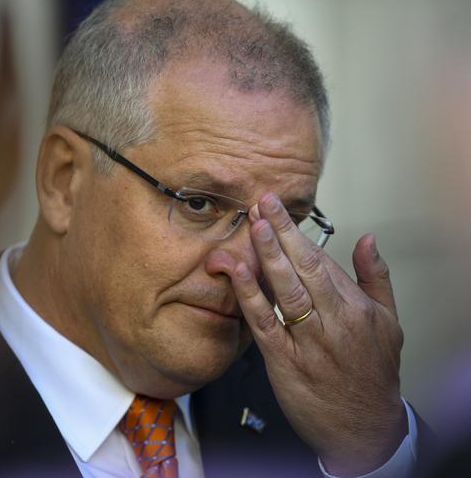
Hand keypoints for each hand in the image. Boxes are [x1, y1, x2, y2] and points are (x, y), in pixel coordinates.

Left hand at [229, 193, 406, 476]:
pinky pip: (265, 324)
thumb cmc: (373, 373)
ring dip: (269, 255)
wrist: (364, 428)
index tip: (276, 207)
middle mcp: (335, 320)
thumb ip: (376, 278)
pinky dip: (251, 297)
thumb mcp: (389, 323)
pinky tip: (240, 272)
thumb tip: (368, 239)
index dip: (295, 231)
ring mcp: (310, 341)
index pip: (321, 259)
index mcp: (356, 307)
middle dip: (280, 230)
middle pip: (304, 267)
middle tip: (261, 201)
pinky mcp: (286, 362)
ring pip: (286, 290)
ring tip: (254, 224)